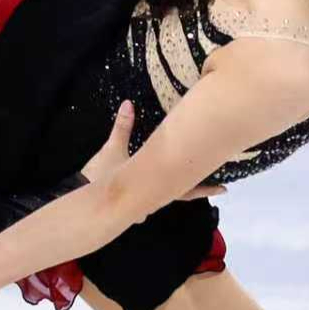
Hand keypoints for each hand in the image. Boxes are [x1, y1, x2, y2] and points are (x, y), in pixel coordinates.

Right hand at [80, 101, 223, 200]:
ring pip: (166, 198)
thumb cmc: (101, 177)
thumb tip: (127, 104)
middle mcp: (153, 199)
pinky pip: (150, 201)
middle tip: (220, 186)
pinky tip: (159, 188)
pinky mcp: (131, 206)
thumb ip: (122, 127)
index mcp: (156, 187)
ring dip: (178, 189)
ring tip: (192, 179)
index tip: (225, 189)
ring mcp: (142, 205)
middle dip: (199, 189)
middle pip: (182, 195)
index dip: (207, 188)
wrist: (83, 198)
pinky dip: (158, 194)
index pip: (188, 189)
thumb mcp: (112, 149)